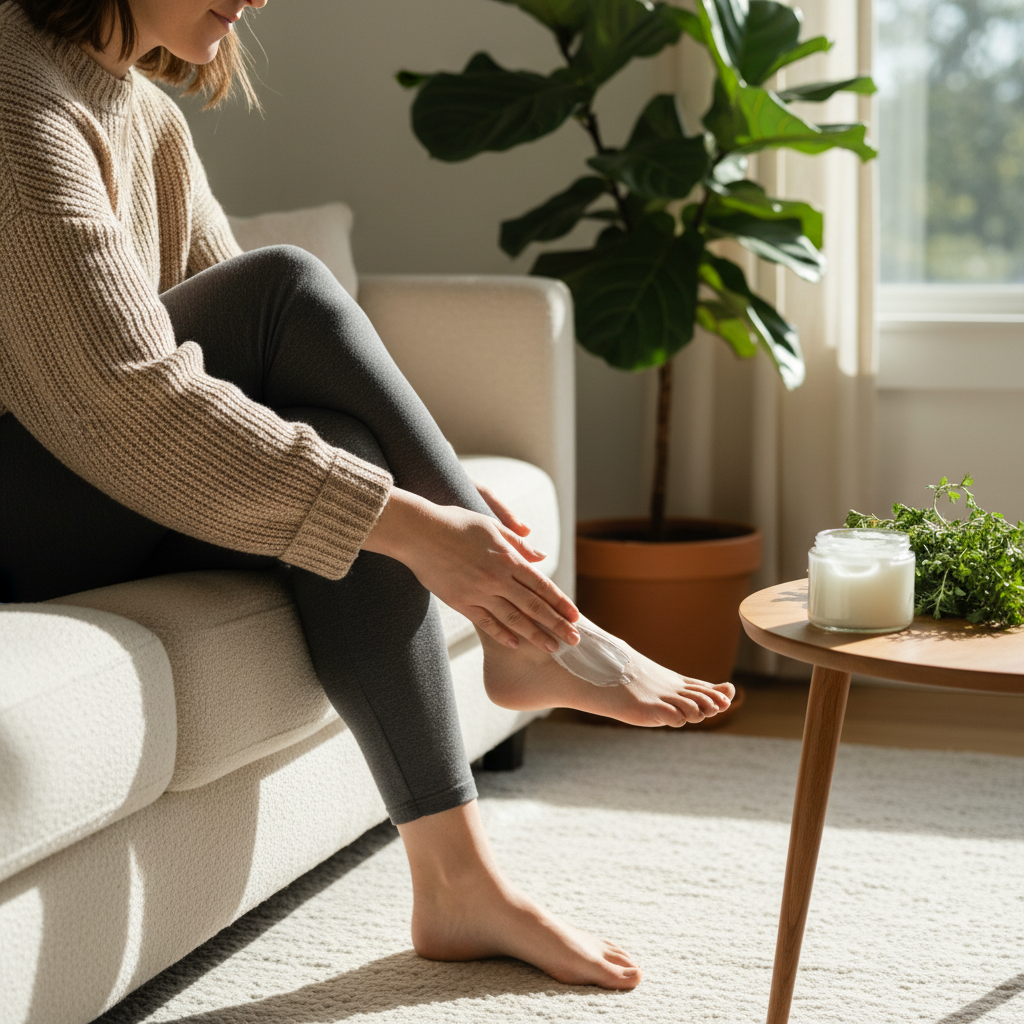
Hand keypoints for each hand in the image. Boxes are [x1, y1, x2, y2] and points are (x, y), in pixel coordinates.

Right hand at [362, 487, 578, 651]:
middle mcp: (498, 578)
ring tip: (552, 648)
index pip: (542, 585)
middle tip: (574, 641)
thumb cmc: (456, 523)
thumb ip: (517, 544)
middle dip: (557, 625)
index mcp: (508, 558)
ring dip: (535, 635)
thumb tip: (541, 556)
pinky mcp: (461, 602)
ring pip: (513, 619)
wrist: (419, 532)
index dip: (561, 602)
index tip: (576, 616)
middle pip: (534, 606)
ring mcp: (479, 592)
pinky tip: (515, 644)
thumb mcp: (491, 527)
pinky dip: (502, 634)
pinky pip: (486, 622)